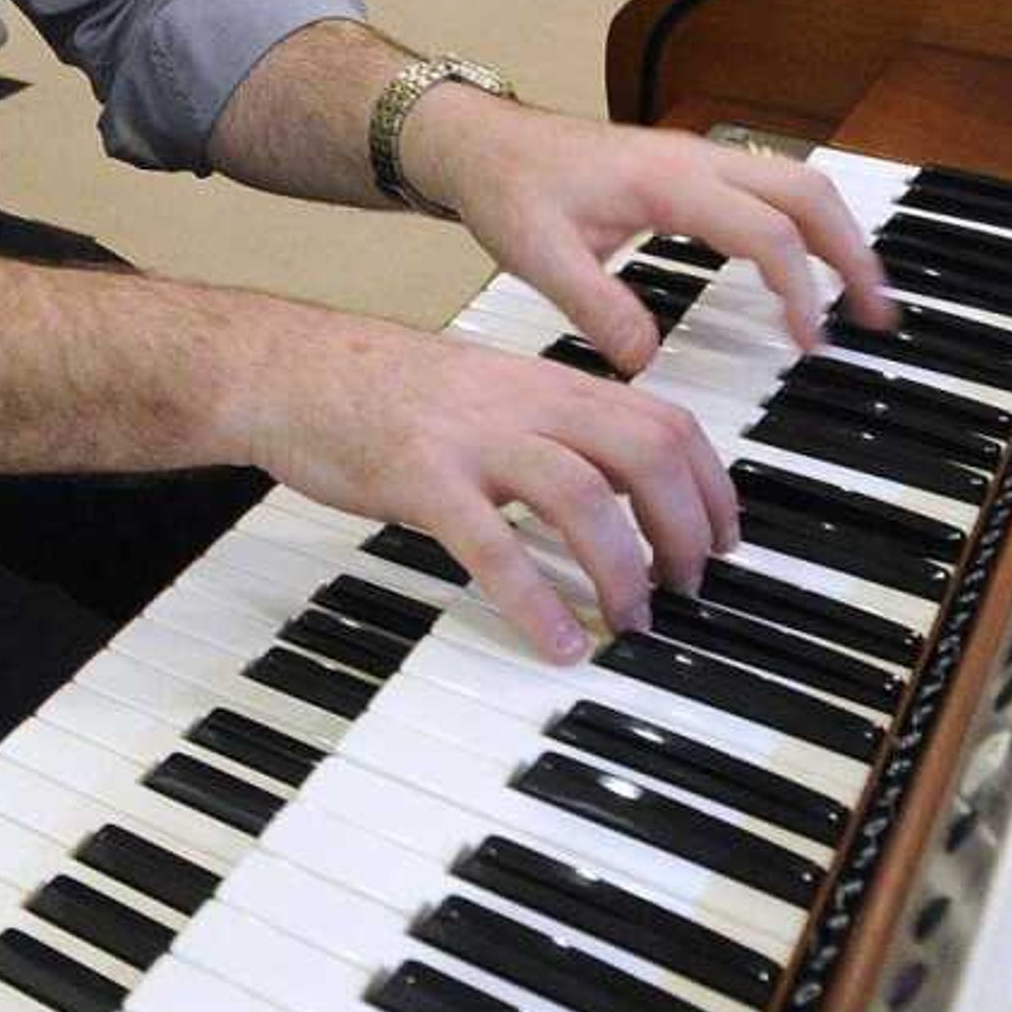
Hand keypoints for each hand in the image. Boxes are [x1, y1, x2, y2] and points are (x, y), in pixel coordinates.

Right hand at [240, 317, 738, 660]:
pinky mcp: (421, 480)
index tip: (723, 540)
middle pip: (643, 450)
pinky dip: (536, 602)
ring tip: (629, 620)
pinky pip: (494, 546)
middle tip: (685, 587)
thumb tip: (619, 482)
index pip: (664, 420)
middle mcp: (522, 403)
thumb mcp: (487, 392)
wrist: (288, 370)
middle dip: (684, 528)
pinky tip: (557, 642)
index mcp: (546, 382)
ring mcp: (472, 439)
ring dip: (621, 568)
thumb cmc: (381, 388)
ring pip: (581, 496)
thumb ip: (553, 427)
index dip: (711, 486)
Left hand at [407, 91, 896, 366]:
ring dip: (839, 236)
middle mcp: (695, 159)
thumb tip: (648, 359)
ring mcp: (697, 159)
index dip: (799, 287)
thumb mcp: (535, 256)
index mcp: (667, 180)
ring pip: (798, 184)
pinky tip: (810, 268)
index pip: (765, 229)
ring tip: (864, 298)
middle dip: (853, 253)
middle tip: (879, 316)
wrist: (479, 143)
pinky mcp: (691, 171)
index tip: (812, 341)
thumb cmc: (506, 189)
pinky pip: (772, 188)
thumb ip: (593, 306)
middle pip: (807, 193)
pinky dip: (807, 225)